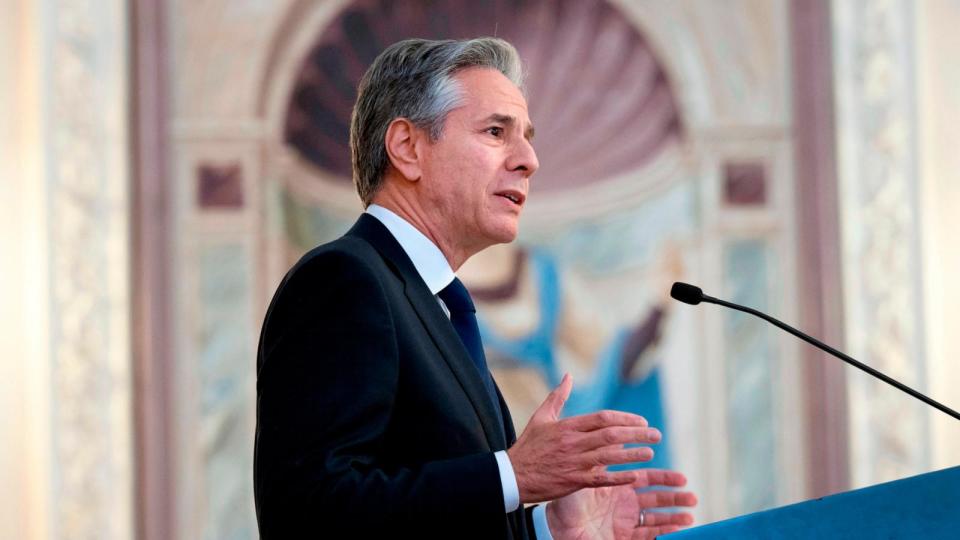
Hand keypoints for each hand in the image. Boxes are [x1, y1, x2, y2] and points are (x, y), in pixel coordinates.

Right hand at [507, 374, 660, 502]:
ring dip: (632, 454)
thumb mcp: (541, 417)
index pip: (603, 418)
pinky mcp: (574, 481)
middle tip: (656, 434)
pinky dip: (619, 477)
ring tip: (650, 452)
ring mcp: (575, 462)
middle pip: (611, 435)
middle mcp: (574, 443)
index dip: (625, 418)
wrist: (513, 475)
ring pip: (609, 456)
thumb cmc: (528, 445)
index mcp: (568, 426)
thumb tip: (568, 376)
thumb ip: (557, 396)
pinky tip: (635, 475)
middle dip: (637, 434)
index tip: (641, 421)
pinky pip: (601, 479)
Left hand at [546, 469, 697, 539]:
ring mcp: (624, 521)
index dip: (662, 475)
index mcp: (616, 486)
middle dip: (673, 495)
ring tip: (691, 515)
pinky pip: (646, 536)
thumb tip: (613, 433)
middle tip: (690, 491)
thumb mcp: (585, 474)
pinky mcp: (622, 537)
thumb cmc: (565, 499)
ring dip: (673, 516)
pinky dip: (662, 534)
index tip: (679, 472)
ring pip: (655, 518)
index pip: (644, 478)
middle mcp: (623, 503)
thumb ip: (600, 457)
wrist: (553, 525)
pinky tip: (678, 531)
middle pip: (655, 498)